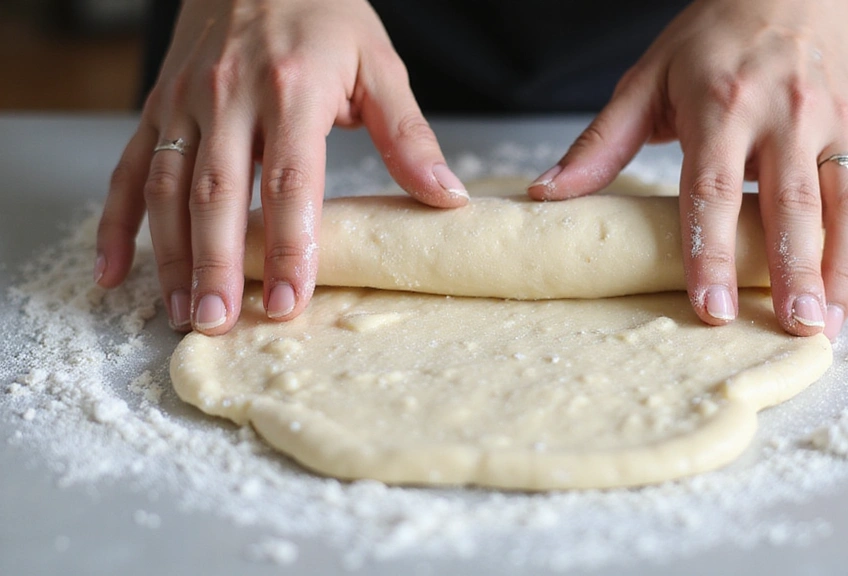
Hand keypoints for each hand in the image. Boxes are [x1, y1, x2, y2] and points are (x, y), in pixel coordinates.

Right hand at [95, 0, 467, 334]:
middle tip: (221, 322)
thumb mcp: (378, 64)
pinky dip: (116, 223)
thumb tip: (447, 197)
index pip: (291, 180)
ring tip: (180, 312)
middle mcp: (229, 97)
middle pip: (218, 192)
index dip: (291, 245)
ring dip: (170, 256)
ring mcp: (185, 102)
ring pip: (168, 186)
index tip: (292, 302)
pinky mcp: (158, 106)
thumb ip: (408, 134)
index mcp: (292, 89)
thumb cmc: (323, 12)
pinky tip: (114, 272)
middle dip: (218, 264)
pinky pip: (128, 168)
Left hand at [529, 0, 847, 340]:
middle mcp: (788, 113)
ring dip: (847, 267)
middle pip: (793, 203)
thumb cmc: (710, 42)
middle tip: (790, 329)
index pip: (713, 189)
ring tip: (830, 325)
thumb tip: (547, 195)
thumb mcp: (646, 81)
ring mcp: (840, 122)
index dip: (710, 251)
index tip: (709, 308)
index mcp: (722, 104)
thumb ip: (600, 144)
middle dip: (792, 271)